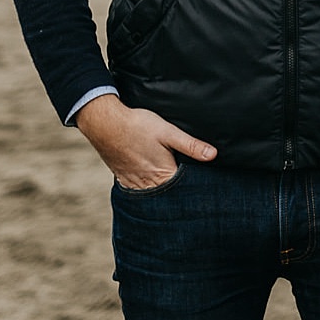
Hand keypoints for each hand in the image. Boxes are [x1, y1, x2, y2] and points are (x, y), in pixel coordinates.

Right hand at [74, 94, 215, 189]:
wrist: (105, 124)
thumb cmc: (138, 126)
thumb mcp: (169, 132)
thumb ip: (191, 145)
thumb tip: (213, 155)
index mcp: (162, 175)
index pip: (183, 191)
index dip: (194, 190)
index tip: (205, 191)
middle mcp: (148, 185)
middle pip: (168, 196)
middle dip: (179, 195)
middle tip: (192, 194)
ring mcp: (134, 183)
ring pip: (153, 195)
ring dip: (163, 193)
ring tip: (173, 189)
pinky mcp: (123, 179)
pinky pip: (138, 191)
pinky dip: (147, 190)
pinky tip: (153, 184)